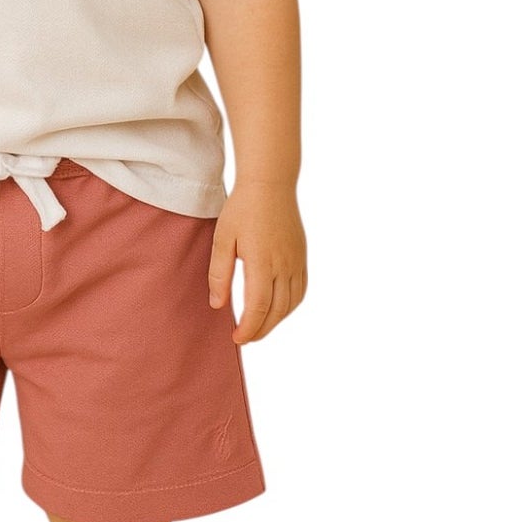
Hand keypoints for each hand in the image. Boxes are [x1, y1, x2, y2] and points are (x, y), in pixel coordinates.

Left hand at [208, 182, 306, 343]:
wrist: (270, 183)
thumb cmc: (242, 208)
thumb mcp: (222, 238)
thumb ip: (219, 274)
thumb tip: (218, 305)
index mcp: (262, 262)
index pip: (258, 307)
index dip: (249, 328)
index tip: (236, 338)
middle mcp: (284, 265)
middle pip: (277, 311)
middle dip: (261, 330)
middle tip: (244, 338)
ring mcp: (297, 261)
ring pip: (291, 304)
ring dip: (276, 321)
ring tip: (259, 327)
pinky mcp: (302, 256)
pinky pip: (301, 290)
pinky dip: (290, 306)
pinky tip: (278, 309)